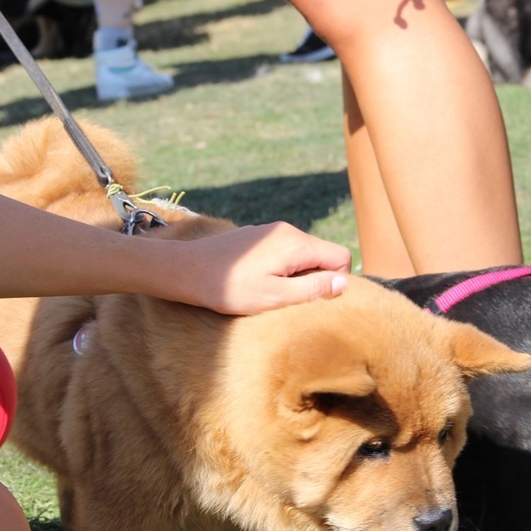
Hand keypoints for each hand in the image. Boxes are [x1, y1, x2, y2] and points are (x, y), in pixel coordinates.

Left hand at [172, 222, 351, 314]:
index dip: (336, 281)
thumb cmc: (230, 289)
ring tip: (270, 291)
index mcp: (296, 244)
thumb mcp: (274, 296)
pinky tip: (256, 281)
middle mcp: (287, 231)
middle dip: (315, 278)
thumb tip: (343, 283)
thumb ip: (312, 289)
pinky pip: (283, 251)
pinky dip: (280, 268)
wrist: (187, 270)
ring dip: (296, 275)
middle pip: (322, 254)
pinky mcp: (257, 236)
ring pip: (302, 254)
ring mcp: (271, 231)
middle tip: (289, 299)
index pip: (340, 256)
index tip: (314, 299)